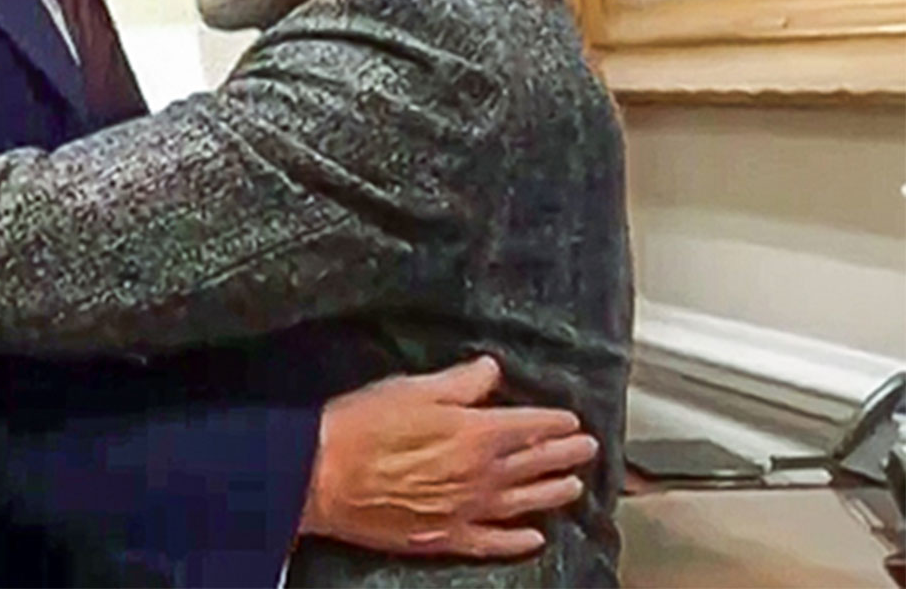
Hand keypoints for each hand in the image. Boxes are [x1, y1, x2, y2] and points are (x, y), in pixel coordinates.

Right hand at [300, 355, 596, 558]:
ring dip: (552, 493)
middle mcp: (479, 475)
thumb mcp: (413, 388)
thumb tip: (492, 370)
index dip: (553, 421)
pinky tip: (535, 537)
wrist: (323, 475)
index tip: (571, 419)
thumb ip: (460, 382)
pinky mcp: (445, 536)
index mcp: (474, 433)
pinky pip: (493, 541)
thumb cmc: (363, 425)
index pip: (528, 426)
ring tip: (574, 487)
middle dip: (564, 455)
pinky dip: (518, 540)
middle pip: (533, 464)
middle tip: (589, 450)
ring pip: (523, 503)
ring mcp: (465, 510)